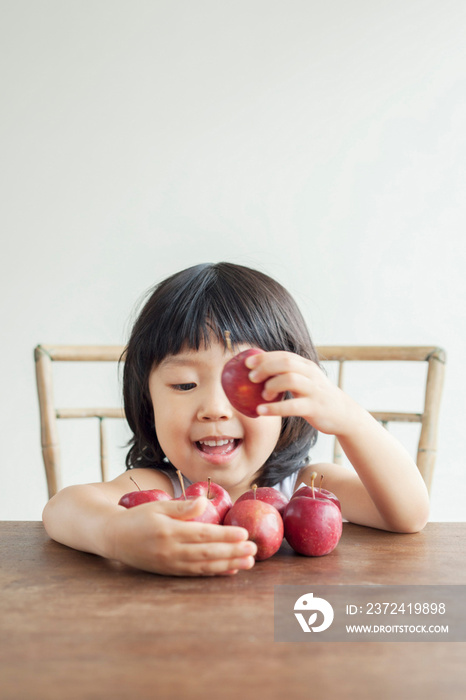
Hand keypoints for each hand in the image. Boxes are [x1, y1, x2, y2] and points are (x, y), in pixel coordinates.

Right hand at [104, 496, 256, 575]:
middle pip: (208, 553)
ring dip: (228, 564)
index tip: (244, 534)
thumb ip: (181, 506)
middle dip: (233, 552)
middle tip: (254, 550)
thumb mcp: (157, 506)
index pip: (203, 534)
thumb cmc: (137, 517)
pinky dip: (214, 573)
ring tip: (248, 562)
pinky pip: (195, 574)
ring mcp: (170, 564)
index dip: (225, 535)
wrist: (113, 537)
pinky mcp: (169, 572)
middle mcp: (171, 550)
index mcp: (168, 531)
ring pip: (204, 566)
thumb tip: (203, 502)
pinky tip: (230, 570)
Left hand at [245, 351, 361, 436]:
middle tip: (251, 378)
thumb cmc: (317, 397)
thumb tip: (259, 373)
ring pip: (290, 379)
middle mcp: (311, 374)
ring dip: (271, 386)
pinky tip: (261, 410)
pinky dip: (274, 408)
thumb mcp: (305, 381)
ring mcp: (314, 390)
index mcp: (306, 366)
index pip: (284, 355)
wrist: (343, 414)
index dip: (264, 357)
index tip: (247, 363)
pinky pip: (292, 406)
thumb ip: (288, 374)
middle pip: (286, 363)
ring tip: (262, 396)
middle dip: (265, 368)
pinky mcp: (314, 407)